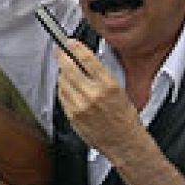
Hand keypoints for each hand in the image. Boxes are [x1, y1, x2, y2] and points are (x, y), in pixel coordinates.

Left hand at [55, 39, 144, 157]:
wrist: (124, 142)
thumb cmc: (124, 118)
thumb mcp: (119, 90)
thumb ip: (100, 76)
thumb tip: (84, 60)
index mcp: (108, 86)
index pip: (86, 59)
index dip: (75, 47)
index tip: (70, 42)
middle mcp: (93, 95)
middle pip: (68, 67)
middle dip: (61, 55)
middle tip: (60, 51)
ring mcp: (80, 106)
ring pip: (62, 81)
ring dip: (62, 73)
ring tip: (67, 72)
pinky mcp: (72, 116)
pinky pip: (62, 96)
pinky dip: (63, 89)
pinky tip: (68, 88)